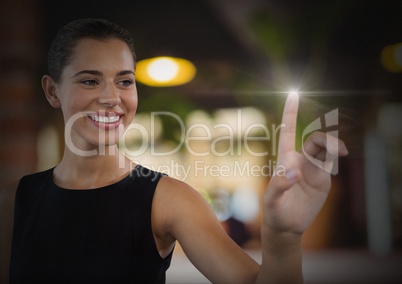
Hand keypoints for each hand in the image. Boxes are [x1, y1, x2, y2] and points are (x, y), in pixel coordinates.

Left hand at [263, 93, 347, 234]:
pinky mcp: (322, 178)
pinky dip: (335, 153)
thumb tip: (294, 172)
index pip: (288, 131)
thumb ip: (278, 185)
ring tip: (339, 152)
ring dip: (334, 145)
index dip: (290, 112)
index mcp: (284, 159)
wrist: (287, 225)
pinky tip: (339, 154)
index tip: (293, 93)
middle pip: (315, 139)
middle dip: (326, 139)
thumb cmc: (274, 210)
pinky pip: (331, 160)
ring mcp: (312, 168)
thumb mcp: (271, 200)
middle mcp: (299, 159)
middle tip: (336, 150)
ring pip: (325, 147)